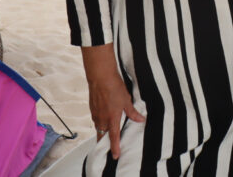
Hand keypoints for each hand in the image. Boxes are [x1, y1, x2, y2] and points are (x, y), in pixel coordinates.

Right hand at [83, 45, 145, 159]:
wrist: (100, 76)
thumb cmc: (113, 87)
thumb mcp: (126, 100)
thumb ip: (132, 112)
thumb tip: (140, 119)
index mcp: (112, 118)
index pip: (113, 137)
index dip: (115, 147)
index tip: (115, 155)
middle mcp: (102, 118)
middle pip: (103, 135)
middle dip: (106, 141)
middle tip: (109, 145)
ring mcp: (95, 113)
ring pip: (99, 127)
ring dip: (103, 130)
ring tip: (108, 129)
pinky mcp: (92, 108)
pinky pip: (96, 119)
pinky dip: (100, 120)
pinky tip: (104, 115)